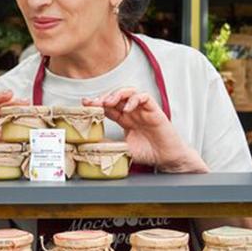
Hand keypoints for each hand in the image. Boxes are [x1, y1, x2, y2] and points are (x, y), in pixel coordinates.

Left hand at [84, 88, 207, 172]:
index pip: (109, 106)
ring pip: (129, 92)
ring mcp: (144, 110)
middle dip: (103, 97)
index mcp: (125, 119)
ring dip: (117, 94)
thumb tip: (89, 143)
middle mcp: (133, 112)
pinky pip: (144, 97)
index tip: (85, 103)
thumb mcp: (122, 149)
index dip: (96, 103)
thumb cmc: (148, 153)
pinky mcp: (155, 110)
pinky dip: (135, 99)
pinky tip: (127, 109)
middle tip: (93, 103)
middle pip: (117, 97)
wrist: (166, 158)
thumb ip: (109, 144)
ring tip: (108, 102)